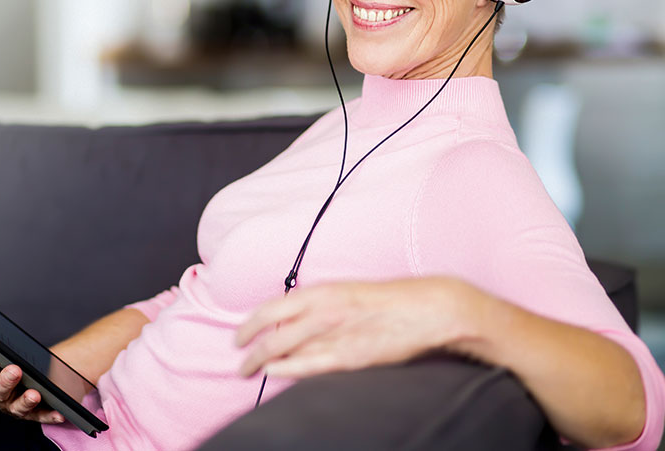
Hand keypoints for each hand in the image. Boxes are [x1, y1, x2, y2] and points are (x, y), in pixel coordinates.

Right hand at [0, 342, 65, 424]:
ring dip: (26, 401)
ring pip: (18, 407)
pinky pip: (41, 415)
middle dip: (6, 380)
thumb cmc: (9, 366)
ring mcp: (14, 406)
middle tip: (15, 370)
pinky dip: (50, 415)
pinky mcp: (33, 414)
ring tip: (35, 394)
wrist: (28, 385)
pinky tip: (59, 413)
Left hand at [236, 277, 471, 378]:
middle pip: (272, 333)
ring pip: (285, 350)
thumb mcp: (345, 292)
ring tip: (247, 370)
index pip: (271, 308)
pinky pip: (309, 365)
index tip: (239, 335)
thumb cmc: (386, 300)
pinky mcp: (350, 357)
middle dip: (249, 349)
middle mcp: (322, 311)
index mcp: (321, 291)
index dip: (249, 324)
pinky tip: (274, 373)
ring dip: (261, 362)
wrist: (425, 308)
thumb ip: (318, 306)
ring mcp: (335, 335)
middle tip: (239, 359)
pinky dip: (286, 369)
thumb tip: (291, 322)